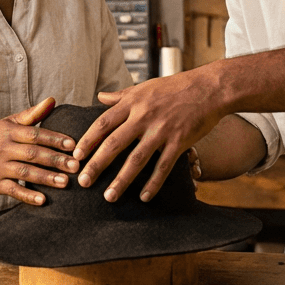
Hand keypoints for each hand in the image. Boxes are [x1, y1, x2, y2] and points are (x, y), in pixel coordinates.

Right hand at [0, 97, 78, 205]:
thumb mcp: (9, 123)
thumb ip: (32, 114)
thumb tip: (53, 100)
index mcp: (9, 132)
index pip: (35, 135)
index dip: (54, 139)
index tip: (73, 145)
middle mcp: (4, 149)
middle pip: (32, 154)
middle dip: (55, 160)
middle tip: (76, 166)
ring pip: (24, 173)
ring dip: (45, 178)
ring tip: (65, 182)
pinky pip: (12, 191)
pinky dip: (27, 196)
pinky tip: (43, 200)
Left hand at [73, 71, 222, 202]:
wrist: (209, 88)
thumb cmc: (175, 87)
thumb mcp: (145, 86)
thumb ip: (121, 95)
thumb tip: (100, 97)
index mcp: (133, 103)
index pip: (104, 122)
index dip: (88, 140)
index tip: (76, 155)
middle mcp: (144, 117)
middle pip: (114, 143)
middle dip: (96, 164)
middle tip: (83, 181)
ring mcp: (162, 130)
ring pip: (137, 159)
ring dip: (121, 180)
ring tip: (108, 196)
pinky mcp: (179, 142)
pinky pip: (163, 166)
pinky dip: (153, 183)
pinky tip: (144, 197)